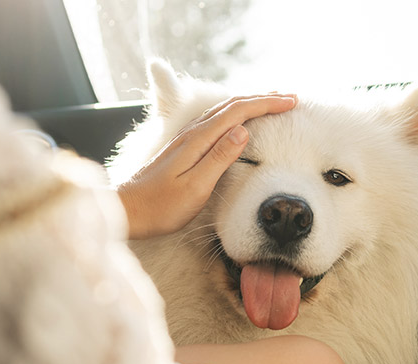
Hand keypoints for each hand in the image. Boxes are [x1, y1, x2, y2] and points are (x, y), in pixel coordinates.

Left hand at [117, 93, 297, 238]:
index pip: (238, 112)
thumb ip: (219, 158)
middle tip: (290, 98)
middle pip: (231, 106)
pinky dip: (235, 115)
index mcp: (198, 140)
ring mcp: (186, 138)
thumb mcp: (195, 187)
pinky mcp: (184, 147)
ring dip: (249, 104)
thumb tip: (243, 131)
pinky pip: (215, 121)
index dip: (266, 104)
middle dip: (263, 99)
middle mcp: (192, 133)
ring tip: (271, 103)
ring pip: (223, 111)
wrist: (126, 210)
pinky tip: (239, 121)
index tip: (291, 102)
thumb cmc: (161, 206)